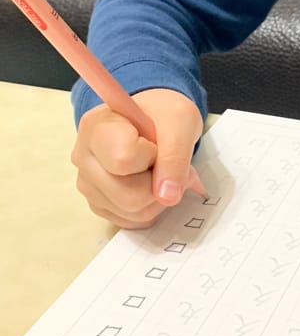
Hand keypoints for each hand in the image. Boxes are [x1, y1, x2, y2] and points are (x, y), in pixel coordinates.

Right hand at [71, 88, 203, 228]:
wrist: (155, 119)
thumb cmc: (163, 115)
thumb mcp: (180, 121)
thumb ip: (175, 156)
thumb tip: (167, 196)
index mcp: (96, 127)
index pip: (124, 159)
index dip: (152, 156)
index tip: (155, 142)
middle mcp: (83, 157)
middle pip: (128, 194)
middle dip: (158, 182)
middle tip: (163, 161)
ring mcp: (88, 184)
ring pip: (131, 211)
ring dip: (158, 196)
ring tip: (158, 170)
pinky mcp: (98, 204)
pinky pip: (131, 220)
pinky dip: (150, 207)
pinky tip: (150, 183)